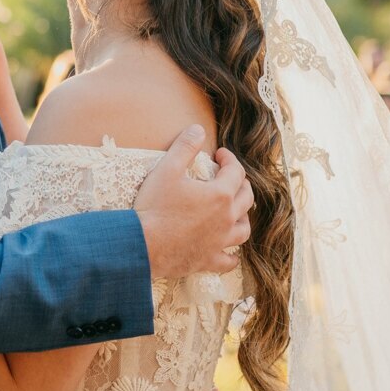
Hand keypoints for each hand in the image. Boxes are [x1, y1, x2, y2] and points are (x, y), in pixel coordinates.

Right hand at [134, 131, 253, 279]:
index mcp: (220, 195)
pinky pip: (229, 261)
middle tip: (229, 178)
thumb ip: (185, 146)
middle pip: (246, 199)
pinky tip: (229, 253)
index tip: (219, 155)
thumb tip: (198, 129)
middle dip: (240, 184)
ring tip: (235, 212)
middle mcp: (226, 219)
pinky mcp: (208, 260)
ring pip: (243, 230)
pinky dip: (231, 256)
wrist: (143, 245)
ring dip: (242, 217)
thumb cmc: (155, 206)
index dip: (229, 159)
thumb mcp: (167, 168)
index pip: (236, 172)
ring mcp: (219, 242)